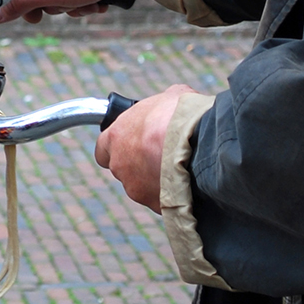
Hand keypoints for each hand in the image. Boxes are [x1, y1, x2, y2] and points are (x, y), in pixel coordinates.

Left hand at [94, 84, 192, 210]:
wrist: (201, 144)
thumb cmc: (180, 116)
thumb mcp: (169, 97)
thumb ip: (159, 105)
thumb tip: (169, 103)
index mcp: (115, 138)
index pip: (103, 149)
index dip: (117, 146)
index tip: (131, 143)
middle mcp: (120, 166)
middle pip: (124, 169)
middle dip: (140, 163)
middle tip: (161, 154)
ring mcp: (136, 189)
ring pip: (143, 186)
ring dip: (156, 178)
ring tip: (180, 166)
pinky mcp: (156, 205)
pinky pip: (162, 200)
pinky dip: (171, 193)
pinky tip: (188, 181)